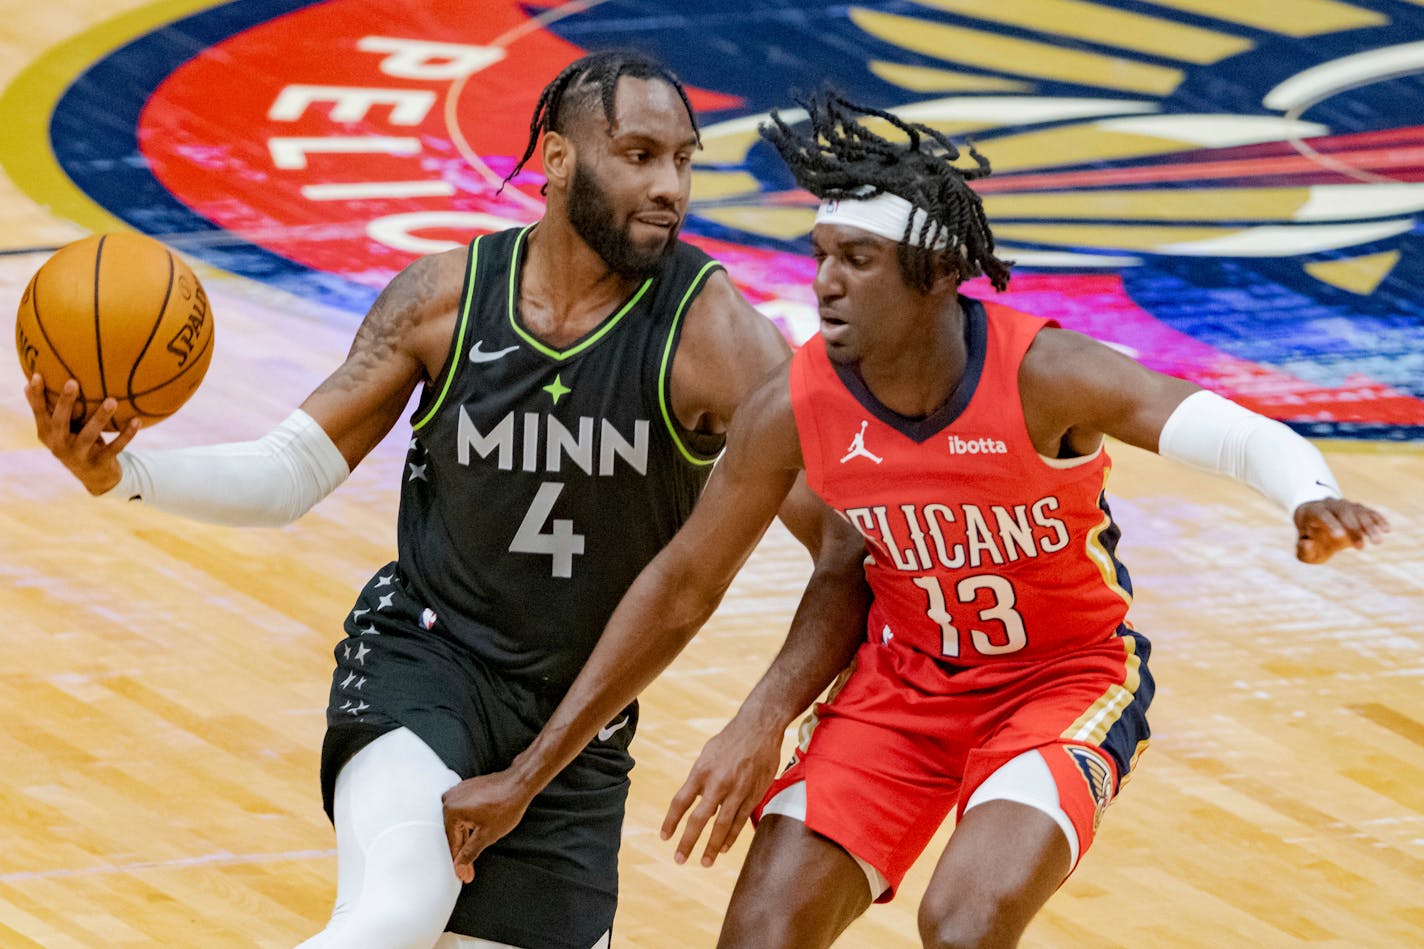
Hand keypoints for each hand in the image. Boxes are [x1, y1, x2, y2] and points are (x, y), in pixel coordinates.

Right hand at [24, 374, 137, 494]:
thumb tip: (27, 383)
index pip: (39, 413)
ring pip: (89, 435)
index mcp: (48, 435)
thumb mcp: (60, 429)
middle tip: (73, 382)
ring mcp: (79, 456)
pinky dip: (127, 435)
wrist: (95, 477)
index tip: (38, 375)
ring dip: (101, 417)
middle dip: (66, 402)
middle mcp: (60, 446)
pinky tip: (137, 420)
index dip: (36, 396)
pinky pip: (115, 447)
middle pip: (60, 422)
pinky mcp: (99, 463)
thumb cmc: (75, 442)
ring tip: (112, 400)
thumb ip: (47, 410)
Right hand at [441, 771, 533, 883]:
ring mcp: (457, 792)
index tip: (464, 875)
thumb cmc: (507, 804)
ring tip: (476, 850)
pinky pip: (463, 812)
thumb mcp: (487, 836)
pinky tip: (478, 831)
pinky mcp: (466, 789)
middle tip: (469, 869)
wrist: (520, 783)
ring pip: (459, 823)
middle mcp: (450, 799)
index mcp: (451, 810)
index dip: (459, 862)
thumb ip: (469, 854)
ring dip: (467, 837)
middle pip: (454, 832)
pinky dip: (470, 824)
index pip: (452, 843)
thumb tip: (460, 868)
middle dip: (463, 850)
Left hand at [661, 715, 782, 867]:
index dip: (671, 822)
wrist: (759, 728)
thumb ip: (699, 779)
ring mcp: (737, 790)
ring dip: (712, 847)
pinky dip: (732, 836)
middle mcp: (717, 783)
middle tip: (679, 859)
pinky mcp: (754, 794)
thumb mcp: (706, 755)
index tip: (664, 837)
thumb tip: (692, 799)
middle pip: (699, 819)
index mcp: (701, 771)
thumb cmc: (729, 740)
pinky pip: (740, 820)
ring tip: (704, 862)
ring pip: (722, 825)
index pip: (680, 802)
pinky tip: (724, 848)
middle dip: (688, 842)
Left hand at [1294, 497, 1388, 563]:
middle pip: (1343, 512)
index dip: (1331, 524)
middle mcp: (1330, 504)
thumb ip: (1303, 550)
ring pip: (1358, 511)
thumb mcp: (1303, 549)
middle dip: (1353, 528)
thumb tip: (1306, 543)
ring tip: (1377, 542)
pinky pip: (1369, 512)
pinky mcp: (1358, 509)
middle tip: (1360, 548)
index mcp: (1313, 511)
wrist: (1315, 523)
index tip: (1339, 537)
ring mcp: (1345, 505)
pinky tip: (1386, 529)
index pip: (1323, 515)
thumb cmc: (1308, 539)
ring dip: (1369, 526)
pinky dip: (1377, 519)